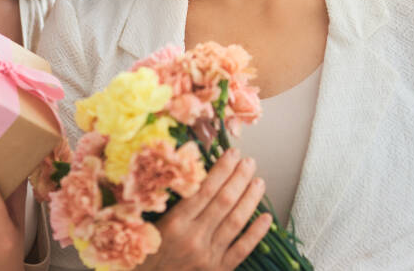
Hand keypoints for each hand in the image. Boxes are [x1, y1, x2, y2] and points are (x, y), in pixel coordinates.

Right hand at [135, 149, 271, 270]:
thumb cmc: (146, 254)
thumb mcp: (149, 224)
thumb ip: (169, 203)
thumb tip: (190, 175)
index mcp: (175, 223)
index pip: (204, 189)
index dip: (221, 169)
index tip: (231, 154)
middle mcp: (193, 238)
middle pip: (223, 201)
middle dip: (238, 178)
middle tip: (248, 162)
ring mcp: (208, 255)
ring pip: (235, 221)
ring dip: (250, 200)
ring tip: (259, 182)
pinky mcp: (218, 269)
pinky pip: (242, 249)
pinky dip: (256, 233)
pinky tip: (266, 218)